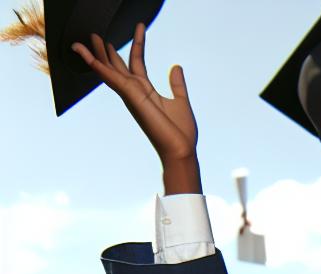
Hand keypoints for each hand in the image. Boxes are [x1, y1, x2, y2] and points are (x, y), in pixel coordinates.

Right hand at [71, 24, 199, 187]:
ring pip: (109, 70)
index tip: (140, 27)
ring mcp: (131, 95)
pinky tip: (90, 56)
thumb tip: (176, 67)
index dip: (138, 43)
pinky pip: (112, 79)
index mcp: (146, 91)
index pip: (138, 61)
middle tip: (96, 33)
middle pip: (117, 65)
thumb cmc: (181, 133)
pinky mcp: (132, 98)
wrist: (181, 150)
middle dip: (106, 50)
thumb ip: (176, 84)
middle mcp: (135, 92)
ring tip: (90, 37)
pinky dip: (100, 67)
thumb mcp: (181, 101)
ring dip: (97, 55)